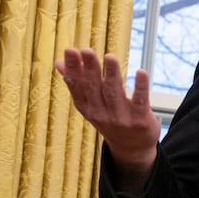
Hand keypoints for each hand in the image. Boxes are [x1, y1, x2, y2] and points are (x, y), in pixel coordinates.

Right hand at [55, 48, 160, 189]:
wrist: (131, 147)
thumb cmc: (109, 118)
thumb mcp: (90, 104)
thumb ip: (76, 82)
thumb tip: (57, 62)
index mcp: (86, 107)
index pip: (76, 86)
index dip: (72, 69)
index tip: (70, 50)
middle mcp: (100, 113)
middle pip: (94, 88)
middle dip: (90, 68)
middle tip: (86, 50)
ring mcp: (120, 118)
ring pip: (114, 93)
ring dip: (112, 74)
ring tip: (109, 57)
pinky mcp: (140, 120)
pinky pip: (140, 102)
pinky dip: (140, 87)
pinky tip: (141, 72)